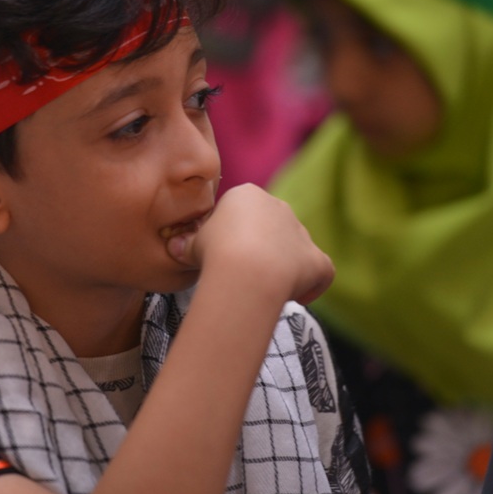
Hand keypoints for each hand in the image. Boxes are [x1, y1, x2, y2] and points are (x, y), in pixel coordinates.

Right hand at [168, 183, 333, 305]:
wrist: (247, 270)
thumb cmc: (214, 251)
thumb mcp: (190, 245)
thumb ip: (186, 244)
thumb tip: (172, 248)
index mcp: (247, 196)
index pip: (240, 213)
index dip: (231, 236)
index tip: (222, 255)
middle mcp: (279, 207)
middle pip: (270, 227)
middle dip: (260, 248)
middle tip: (242, 272)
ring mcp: (301, 233)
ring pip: (294, 248)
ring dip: (283, 265)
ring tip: (265, 287)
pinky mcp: (317, 259)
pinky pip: (320, 271)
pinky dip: (312, 284)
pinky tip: (297, 297)